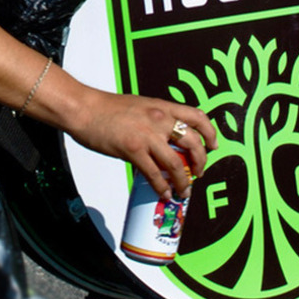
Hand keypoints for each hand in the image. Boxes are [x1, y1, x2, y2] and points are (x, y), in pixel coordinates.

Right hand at [68, 89, 217, 199]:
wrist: (84, 109)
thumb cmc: (106, 108)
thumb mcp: (140, 105)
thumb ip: (156, 118)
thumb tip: (165, 135)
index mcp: (162, 107)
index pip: (197, 117)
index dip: (210, 133)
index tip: (213, 146)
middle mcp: (159, 120)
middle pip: (193, 143)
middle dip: (200, 162)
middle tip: (198, 172)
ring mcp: (147, 136)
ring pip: (177, 164)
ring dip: (183, 181)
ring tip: (182, 190)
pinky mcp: (133, 150)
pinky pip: (155, 174)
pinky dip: (162, 187)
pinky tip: (163, 193)